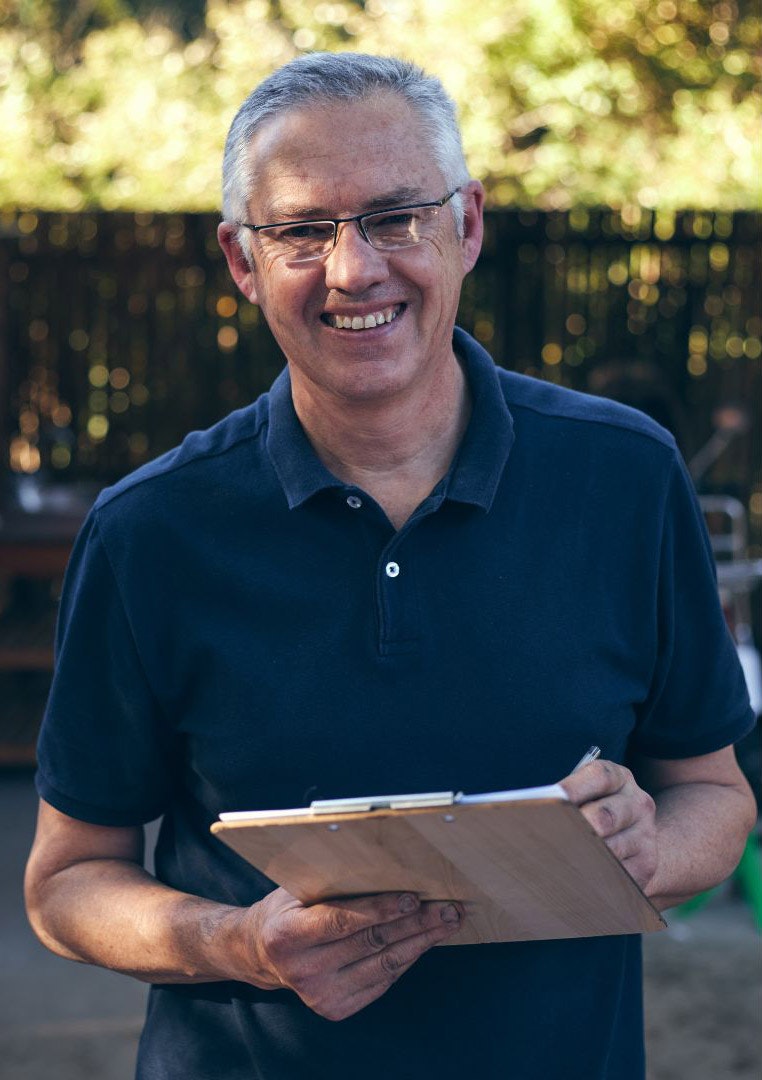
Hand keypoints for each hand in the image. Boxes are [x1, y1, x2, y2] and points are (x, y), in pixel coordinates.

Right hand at [241, 887, 462, 1020]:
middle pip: (371, 943)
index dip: (379, 909)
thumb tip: (385, 864)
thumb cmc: (287, 909)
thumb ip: (331, 883)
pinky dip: (408, 958)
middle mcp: (302, 970)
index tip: (413, 897)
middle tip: (447, 907)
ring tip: (447, 922)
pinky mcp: (336, 1008)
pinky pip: (383, 979)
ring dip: (421, 941)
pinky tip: (425, 940)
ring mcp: (319, 995)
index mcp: (287, 935)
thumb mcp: (297, 889)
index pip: (342, 921)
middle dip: (415, 923)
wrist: (262, 954)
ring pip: (384, 964)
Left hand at [560, 759, 657, 891]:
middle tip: (550, 837)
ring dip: (582, 856)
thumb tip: (541, 812)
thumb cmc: (596, 809)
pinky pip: (618, 874)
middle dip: (576, 828)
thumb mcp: (587, 793)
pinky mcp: (646, 864)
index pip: (600, 777)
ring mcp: (646, 835)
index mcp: (620, 779)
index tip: (552, 800)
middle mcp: (638, 803)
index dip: (573, 788)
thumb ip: (569, 797)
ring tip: (556, 860)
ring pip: (610, 849)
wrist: (636, 836)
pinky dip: (595, 877)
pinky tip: (576, 878)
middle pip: (605, 816)